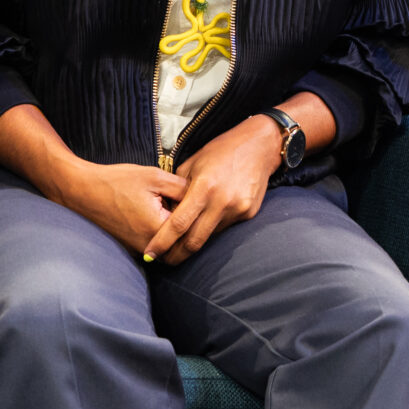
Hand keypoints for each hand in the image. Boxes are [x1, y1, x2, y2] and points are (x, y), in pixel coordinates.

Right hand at [61, 161, 187, 254]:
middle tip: (188, 209)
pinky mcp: (131, 248)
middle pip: (184, 245)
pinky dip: (160, 236)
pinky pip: (155, 247)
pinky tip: (154, 215)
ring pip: (170, 249)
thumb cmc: (116, 181)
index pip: (193, 228)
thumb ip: (182, 188)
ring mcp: (139, 250)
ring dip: (174, 235)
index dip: (198, 214)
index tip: (198, 200)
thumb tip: (201, 196)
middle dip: (189, 230)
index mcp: (159, 228)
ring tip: (170, 211)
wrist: (81, 191)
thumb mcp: (154, 176)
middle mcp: (151, 245)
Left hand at [144, 116, 279, 263]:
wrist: (258, 147)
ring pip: (210, 236)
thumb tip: (163, 212)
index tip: (150, 254)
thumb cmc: (219, 151)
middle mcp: (222, 202)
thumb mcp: (192, 164)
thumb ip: (176, 190)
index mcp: (203, 188)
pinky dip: (212, 229)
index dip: (162, 242)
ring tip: (180, 244)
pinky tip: (205, 224)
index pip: (178, 223)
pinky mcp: (249, 214)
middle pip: (195, 240)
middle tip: (163, 261)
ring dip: (195, 241)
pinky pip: (225, 228)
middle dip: (177, 254)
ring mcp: (238, 210)